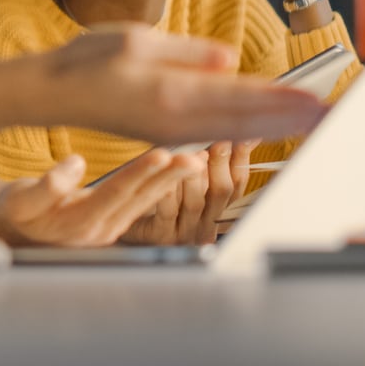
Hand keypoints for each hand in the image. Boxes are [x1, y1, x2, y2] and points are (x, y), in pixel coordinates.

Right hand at [0, 149, 205, 245]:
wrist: (16, 233)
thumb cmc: (18, 212)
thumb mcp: (20, 199)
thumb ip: (47, 185)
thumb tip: (75, 164)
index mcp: (78, 223)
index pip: (115, 194)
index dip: (138, 173)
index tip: (161, 155)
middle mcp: (101, 229)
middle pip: (140, 199)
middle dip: (169, 178)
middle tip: (195, 158)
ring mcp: (112, 227)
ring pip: (147, 201)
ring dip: (173, 181)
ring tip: (197, 161)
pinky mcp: (116, 221)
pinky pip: (145, 201)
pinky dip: (165, 184)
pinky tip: (180, 170)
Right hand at [46, 24, 326, 145]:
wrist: (51, 94)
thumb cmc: (88, 59)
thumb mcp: (138, 39)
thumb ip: (187, 52)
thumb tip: (230, 60)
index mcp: (171, 94)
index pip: (239, 97)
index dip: (281, 99)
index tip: (315, 100)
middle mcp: (176, 120)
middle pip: (245, 120)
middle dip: (289, 117)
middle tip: (330, 117)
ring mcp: (171, 132)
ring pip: (233, 129)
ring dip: (273, 124)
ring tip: (308, 120)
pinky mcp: (165, 132)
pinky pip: (214, 131)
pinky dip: (245, 127)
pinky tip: (261, 122)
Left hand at [121, 140, 256, 244]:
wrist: (122, 221)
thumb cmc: (157, 196)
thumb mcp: (185, 176)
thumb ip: (208, 157)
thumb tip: (239, 130)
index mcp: (214, 208)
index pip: (236, 183)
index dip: (241, 159)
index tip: (242, 135)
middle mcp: (203, 223)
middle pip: (221, 192)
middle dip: (219, 163)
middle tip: (217, 141)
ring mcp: (182, 232)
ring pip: (194, 202)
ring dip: (193, 175)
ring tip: (189, 155)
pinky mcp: (158, 235)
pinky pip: (166, 210)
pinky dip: (168, 189)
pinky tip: (163, 172)